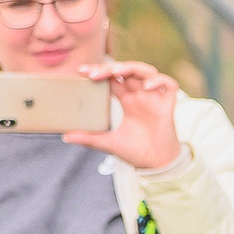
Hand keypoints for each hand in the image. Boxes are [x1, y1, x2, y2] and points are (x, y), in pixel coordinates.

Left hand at [63, 60, 182, 170]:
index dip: (100, 71)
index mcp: (128, 100)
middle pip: (127, 71)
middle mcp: (141, 95)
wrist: (156, 165)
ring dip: (132, 68)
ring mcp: (154, 98)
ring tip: (117, 72)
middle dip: (110, 68)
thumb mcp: (108, 143)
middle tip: (93, 73)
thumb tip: (65, 136)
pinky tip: (146, 86)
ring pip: (146, 72)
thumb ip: (89, 138)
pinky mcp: (168, 104)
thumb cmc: (136, 152)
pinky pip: (168, 85)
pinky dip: (158, 81)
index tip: (82, 72)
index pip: (113, 78)